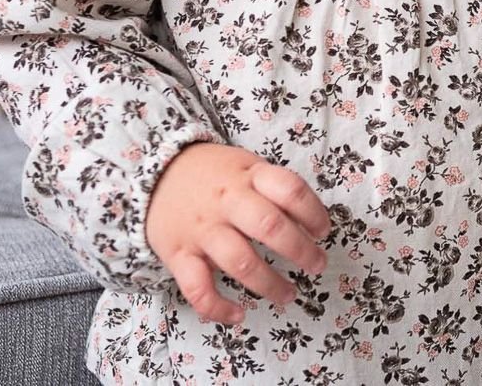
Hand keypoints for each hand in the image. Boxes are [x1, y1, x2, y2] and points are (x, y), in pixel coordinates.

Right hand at [146, 142, 329, 324]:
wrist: (157, 174)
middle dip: (299, 250)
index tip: (323, 231)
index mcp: (248, 175)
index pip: (289, 189)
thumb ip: (272, 187)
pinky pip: (197, 287)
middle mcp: (227, 201)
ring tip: (288, 295)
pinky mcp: (178, 254)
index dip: (313, 212)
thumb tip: (311, 218)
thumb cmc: (214, 174)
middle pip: (269, 226)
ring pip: (239, 261)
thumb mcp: (246, 165)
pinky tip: (238, 315)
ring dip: (268, 284)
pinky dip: (218, 307)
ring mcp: (202, 229)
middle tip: (317, 265)